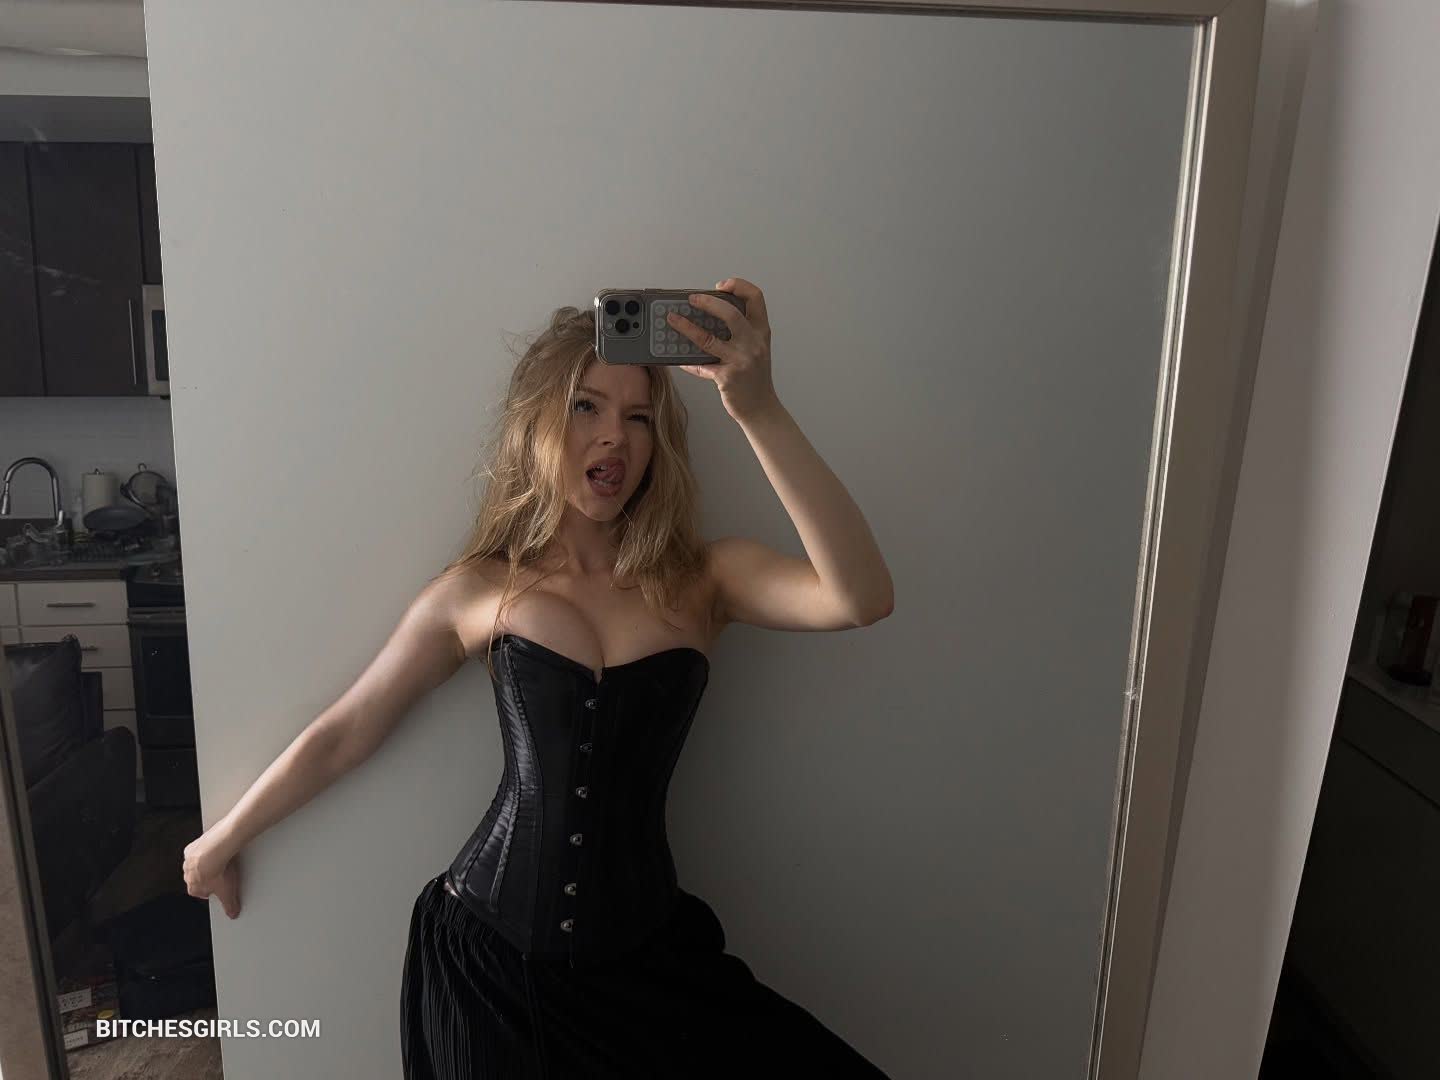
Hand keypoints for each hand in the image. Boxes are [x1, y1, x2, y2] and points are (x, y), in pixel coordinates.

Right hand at [183, 832, 241, 918]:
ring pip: (198, 864)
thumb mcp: (227, 893)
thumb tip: (232, 913)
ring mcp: (189, 860)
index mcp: (193, 888)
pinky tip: (218, 850)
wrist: (216, 850)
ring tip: (222, 861)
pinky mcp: (194, 846)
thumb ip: (229, 906)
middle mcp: (187, 874)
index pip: (200, 893)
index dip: (212, 891)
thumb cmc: (218, 870)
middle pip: (199, 878)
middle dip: (209, 877)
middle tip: (222, 874)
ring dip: (207, 863)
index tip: (220, 888)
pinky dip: (207, 850)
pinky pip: (199, 849)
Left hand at [669, 276, 778, 422]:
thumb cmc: (755, 379)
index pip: (755, 297)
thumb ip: (740, 333)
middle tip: (691, 299)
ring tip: (672, 320)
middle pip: (731, 313)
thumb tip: (708, 317)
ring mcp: (741, 360)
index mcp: (761, 332)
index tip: (722, 285)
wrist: (761, 408)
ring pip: (708, 338)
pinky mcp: (727, 377)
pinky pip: (701, 365)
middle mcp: (753, 343)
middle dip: (708, 302)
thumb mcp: (756, 349)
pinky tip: (679, 359)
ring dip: (686, 327)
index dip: (738, 285)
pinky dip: (687, 362)